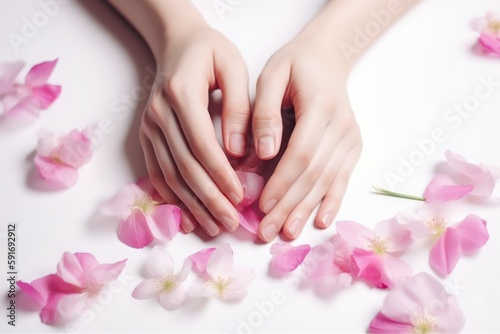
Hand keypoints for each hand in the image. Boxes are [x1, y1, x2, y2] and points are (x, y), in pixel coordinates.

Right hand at [140, 23, 250, 236]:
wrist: (176, 43)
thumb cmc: (210, 53)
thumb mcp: (233, 68)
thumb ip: (238, 108)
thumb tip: (239, 152)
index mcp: (181, 93)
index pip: (202, 144)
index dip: (221, 175)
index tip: (240, 197)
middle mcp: (158, 113)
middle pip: (184, 166)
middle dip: (208, 198)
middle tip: (229, 223)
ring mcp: (148, 126)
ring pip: (169, 175)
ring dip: (191, 205)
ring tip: (212, 226)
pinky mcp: (146, 135)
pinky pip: (157, 172)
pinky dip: (171, 197)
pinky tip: (186, 217)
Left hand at [253, 33, 362, 241]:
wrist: (329, 57)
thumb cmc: (294, 65)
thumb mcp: (271, 76)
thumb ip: (265, 112)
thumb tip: (263, 153)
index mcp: (320, 106)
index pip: (301, 154)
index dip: (281, 183)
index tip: (261, 205)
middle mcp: (341, 126)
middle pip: (314, 174)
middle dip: (289, 206)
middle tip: (267, 232)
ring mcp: (351, 138)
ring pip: (327, 181)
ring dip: (306, 210)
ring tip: (287, 233)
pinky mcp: (353, 147)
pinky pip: (343, 178)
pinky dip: (332, 201)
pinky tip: (321, 222)